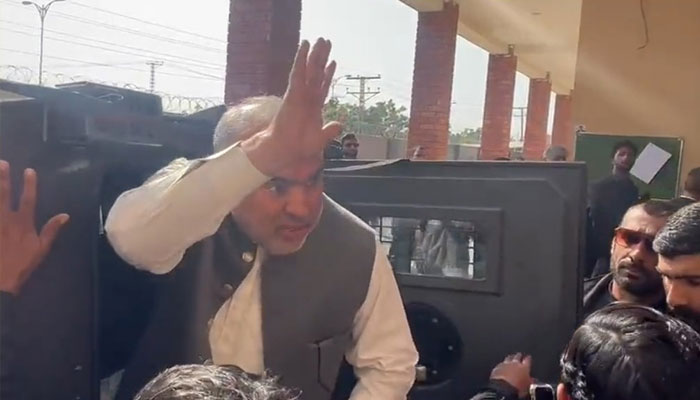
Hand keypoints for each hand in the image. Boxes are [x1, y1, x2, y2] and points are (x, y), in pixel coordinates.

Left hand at [0, 160, 68, 294]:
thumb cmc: (21, 265)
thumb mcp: (41, 249)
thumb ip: (51, 230)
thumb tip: (65, 215)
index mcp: (23, 223)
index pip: (28, 199)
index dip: (29, 184)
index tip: (29, 170)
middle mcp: (6, 219)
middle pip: (4, 194)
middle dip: (3, 178)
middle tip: (1, 163)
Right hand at [242, 38, 341, 175]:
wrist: (285, 150)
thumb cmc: (299, 147)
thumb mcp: (320, 140)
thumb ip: (330, 131)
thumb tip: (340, 123)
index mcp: (314, 107)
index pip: (322, 86)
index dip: (327, 74)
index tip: (332, 62)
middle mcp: (307, 97)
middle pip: (316, 73)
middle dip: (321, 57)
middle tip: (326, 41)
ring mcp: (300, 94)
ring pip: (309, 70)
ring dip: (314, 54)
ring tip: (319, 40)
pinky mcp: (292, 93)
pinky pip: (297, 73)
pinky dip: (301, 59)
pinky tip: (304, 47)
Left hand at [489, 353, 532, 398]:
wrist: (502, 389)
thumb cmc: (517, 389)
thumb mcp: (527, 386)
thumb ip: (530, 381)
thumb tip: (533, 380)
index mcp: (524, 367)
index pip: (527, 360)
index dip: (528, 358)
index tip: (528, 357)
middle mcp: (514, 363)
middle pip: (517, 357)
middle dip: (518, 355)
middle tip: (519, 355)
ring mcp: (505, 364)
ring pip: (508, 358)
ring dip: (510, 358)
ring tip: (510, 357)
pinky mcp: (497, 367)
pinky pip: (500, 364)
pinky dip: (502, 364)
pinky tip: (502, 365)